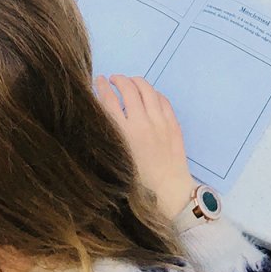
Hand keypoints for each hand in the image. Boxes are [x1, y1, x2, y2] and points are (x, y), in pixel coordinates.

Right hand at [94, 75, 195, 217]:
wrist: (168, 192)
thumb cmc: (137, 182)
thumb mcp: (115, 159)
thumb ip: (108, 136)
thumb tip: (100, 117)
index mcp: (123, 134)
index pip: (108, 100)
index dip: (101, 86)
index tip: (97, 80)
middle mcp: (141, 123)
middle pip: (127, 89)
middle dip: (118, 80)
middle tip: (113, 79)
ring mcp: (159, 121)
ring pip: (147, 89)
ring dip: (136, 82)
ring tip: (130, 82)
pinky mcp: (173, 123)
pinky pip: (162, 99)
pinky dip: (152, 92)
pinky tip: (148, 94)